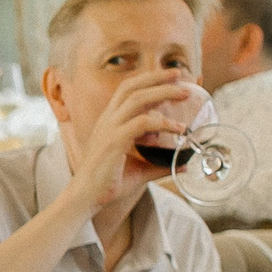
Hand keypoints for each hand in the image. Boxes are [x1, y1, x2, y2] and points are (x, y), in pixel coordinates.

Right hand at [61, 68, 204, 215]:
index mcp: (110, 121)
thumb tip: (183, 165)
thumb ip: (159, 164)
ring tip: (185, 93)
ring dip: (163, 92)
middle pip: (133, 86)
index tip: (171, 76)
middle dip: (158, 76)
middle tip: (181, 74)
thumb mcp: (140, 170)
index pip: (128, 90)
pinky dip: (163, 122)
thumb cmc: (108, 184)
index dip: (149, 79)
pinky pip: (142, 123)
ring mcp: (109, 128)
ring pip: (138, 98)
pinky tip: (179, 128)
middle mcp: (108, 119)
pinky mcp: (114, 141)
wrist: (86, 197)